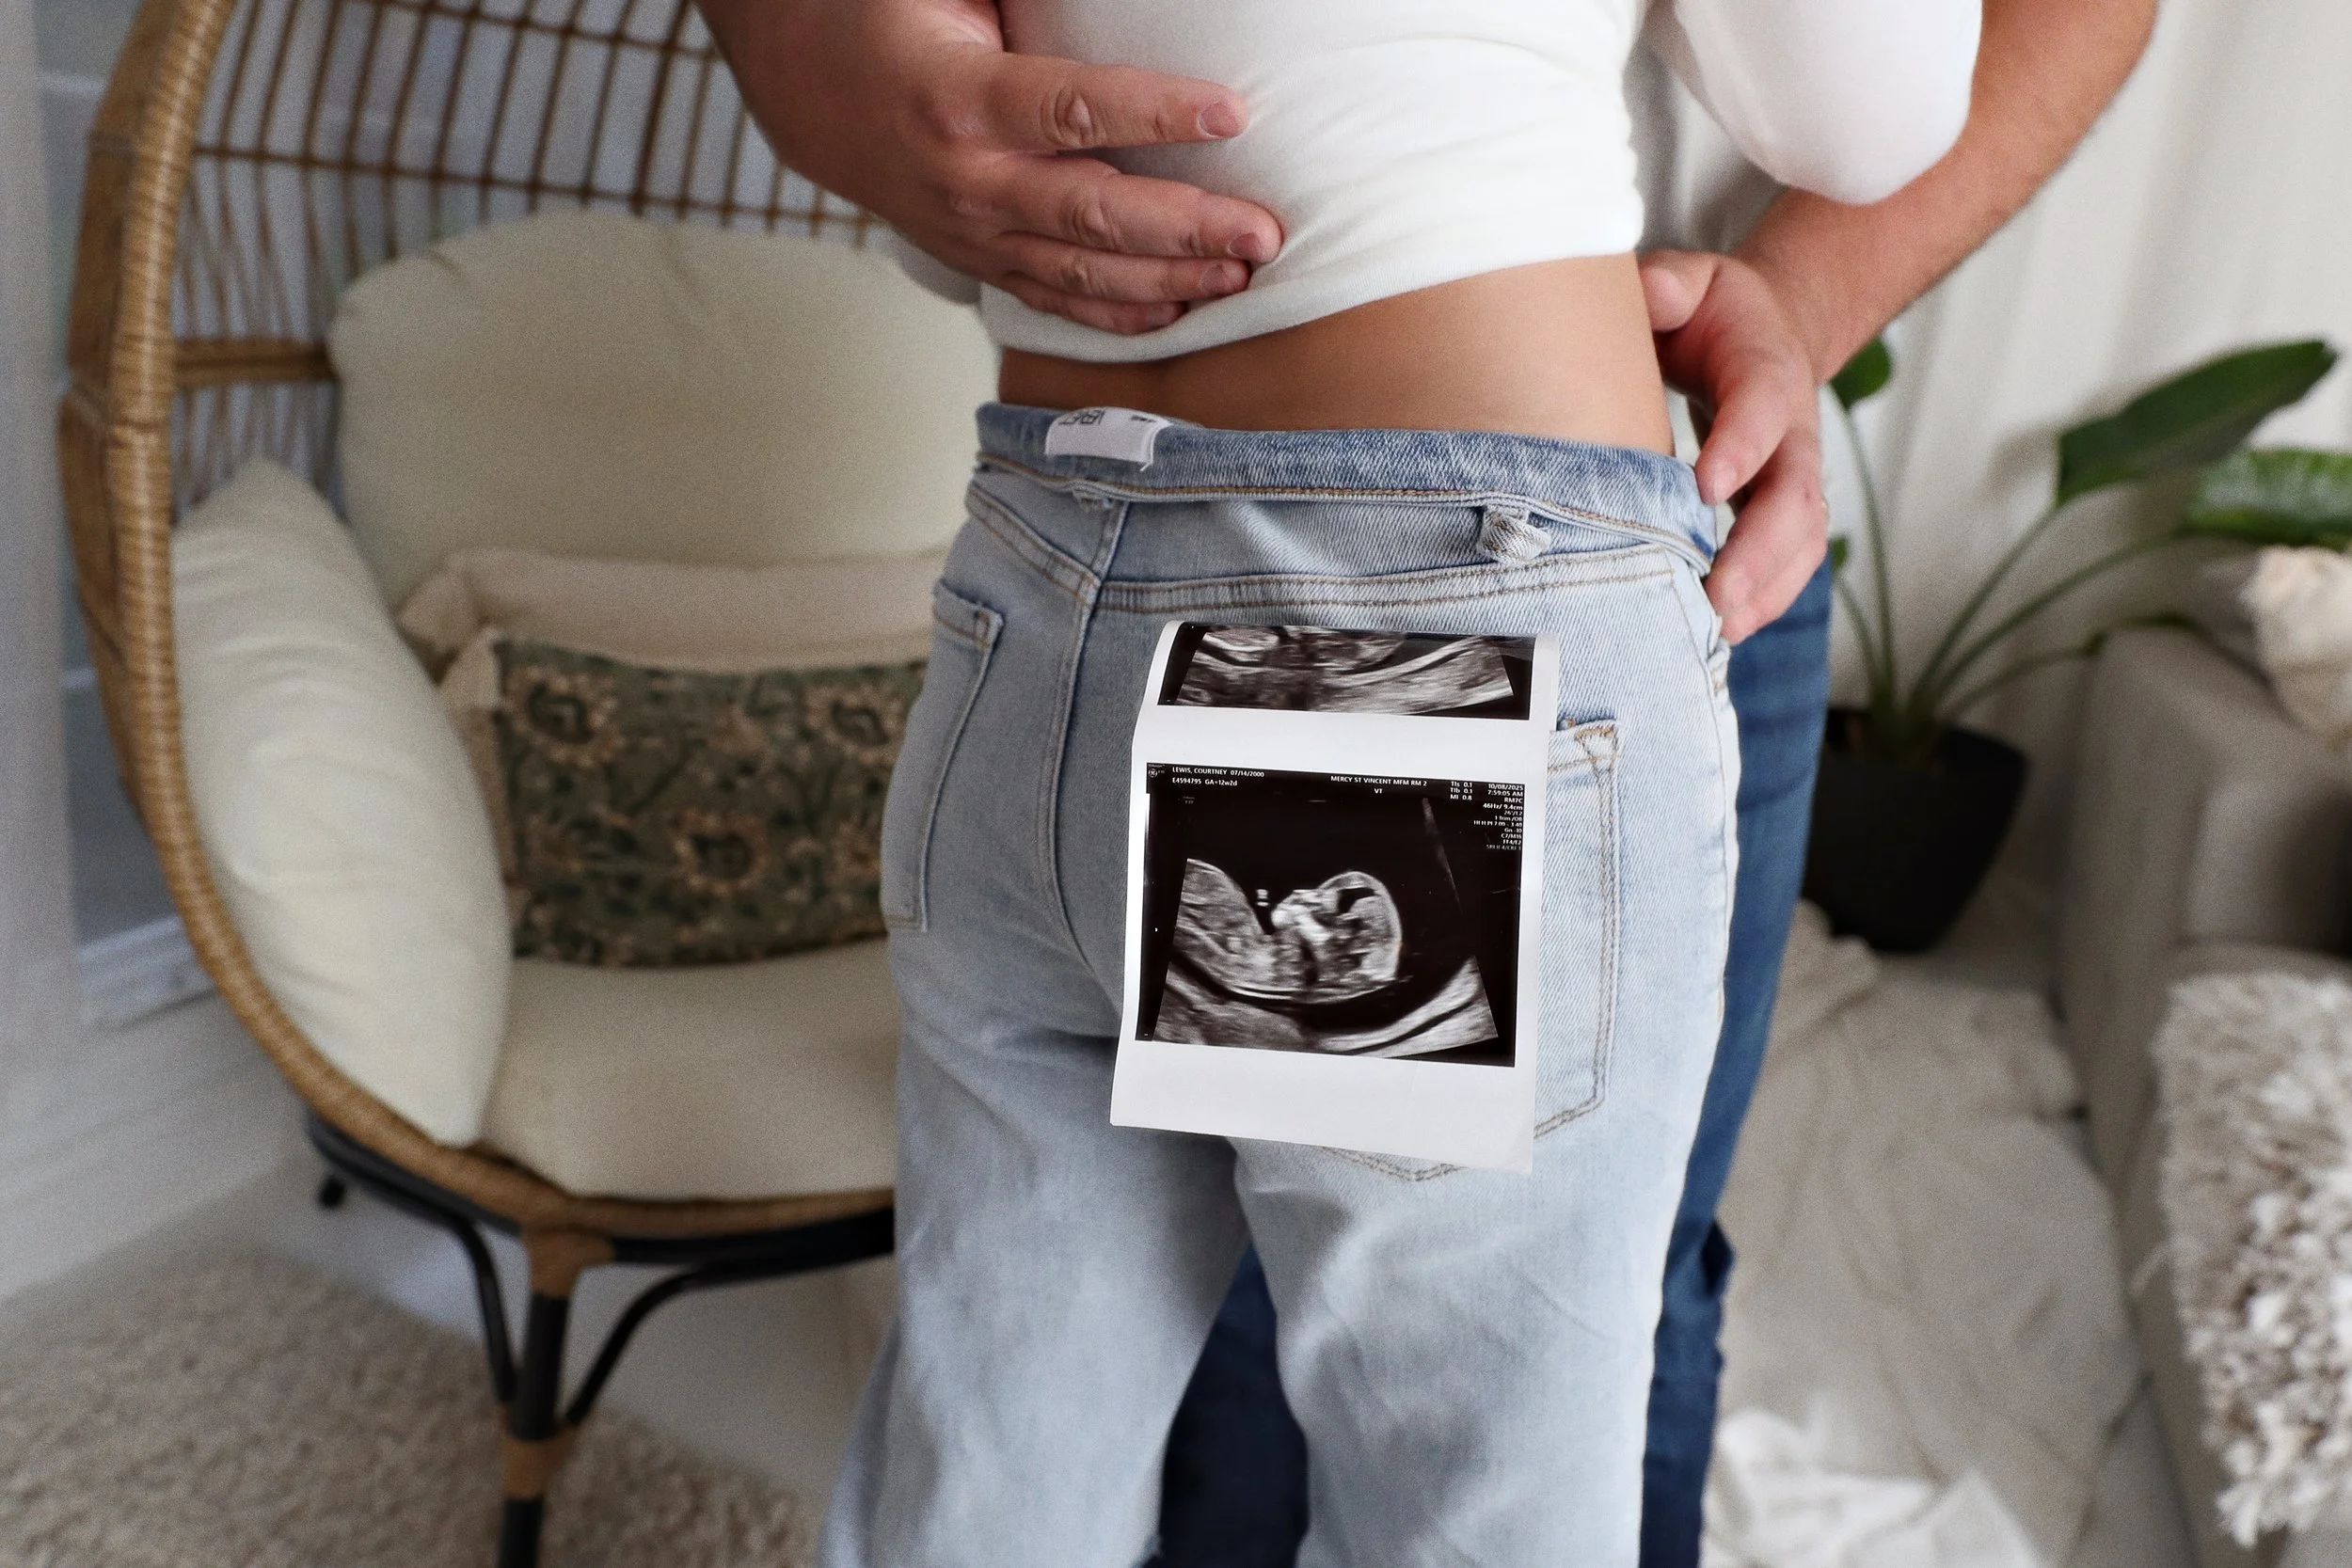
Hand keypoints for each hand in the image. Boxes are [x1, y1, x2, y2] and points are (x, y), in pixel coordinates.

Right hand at [699, 0, 1283, 334]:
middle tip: (1263, 230)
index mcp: (958, 99)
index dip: (1157, 114)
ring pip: (1080, 270)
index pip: (1072, 110)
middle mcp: (967, 180)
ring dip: (1169, 279)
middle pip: (1092, 214)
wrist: (808, 88)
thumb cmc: (891, 19)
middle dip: (1187, 227)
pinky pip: (1054, 297)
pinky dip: (1117, 313)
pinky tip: (1179, 309)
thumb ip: (1034, 1)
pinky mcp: (979, 258)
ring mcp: (972, 231)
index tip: (1232, 113)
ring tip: (1242, 272)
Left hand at [1640, 251, 1829, 643]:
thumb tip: (1651, 294)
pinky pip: (1788, 563)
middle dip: (1760, 548)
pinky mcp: (1780, 513)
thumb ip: (1669, 283)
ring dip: (1766, 589)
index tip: (1706, 487)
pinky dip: (1764, 601)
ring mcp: (1792, 477)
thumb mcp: (1689, 279)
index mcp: (1766, 368)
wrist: (1760, 334)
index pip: (1763, 407)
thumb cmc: (1708, 312)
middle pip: (1794, 494)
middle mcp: (1793, 431)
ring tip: (1719, 631)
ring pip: (1801, 541)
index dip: (1741, 446)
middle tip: (1716, 591)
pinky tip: (1721, 634)